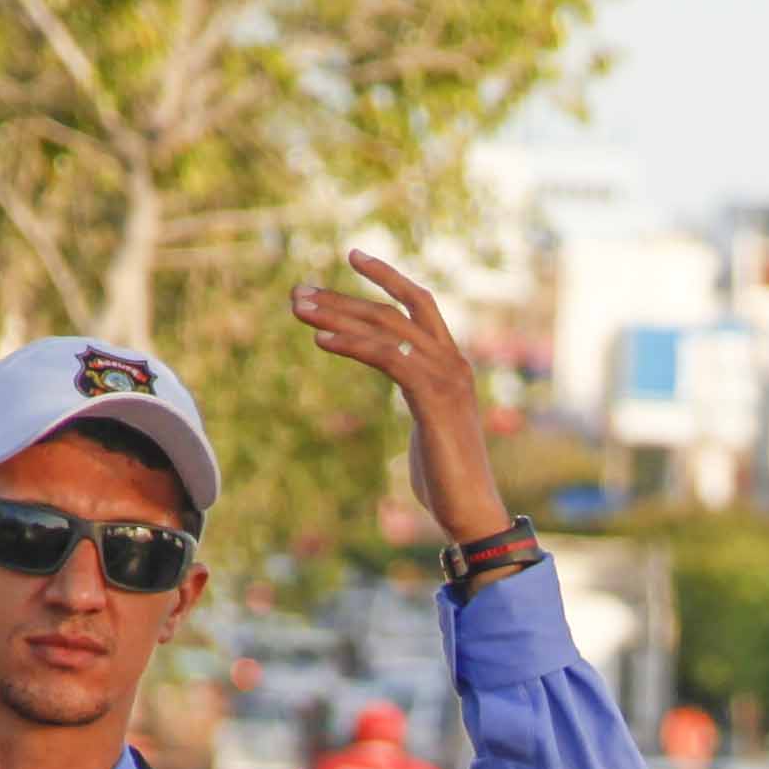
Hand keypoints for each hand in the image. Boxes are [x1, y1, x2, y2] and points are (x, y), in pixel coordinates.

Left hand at [290, 253, 512, 548]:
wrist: (471, 511)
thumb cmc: (447, 477)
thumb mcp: (429, 423)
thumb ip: (418, 393)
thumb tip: (403, 382)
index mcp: (452, 363)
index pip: (418, 303)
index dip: (387, 277)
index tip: (353, 257)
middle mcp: (451, 362)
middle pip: (392, 312)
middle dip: (342, 298)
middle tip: (298, 292)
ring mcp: (446, 378)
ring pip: (385, 330)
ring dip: (337, 315)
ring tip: (298, 309)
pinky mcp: (433, 398)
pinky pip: (386, 359)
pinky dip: (352, 345)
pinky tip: (320, 341)